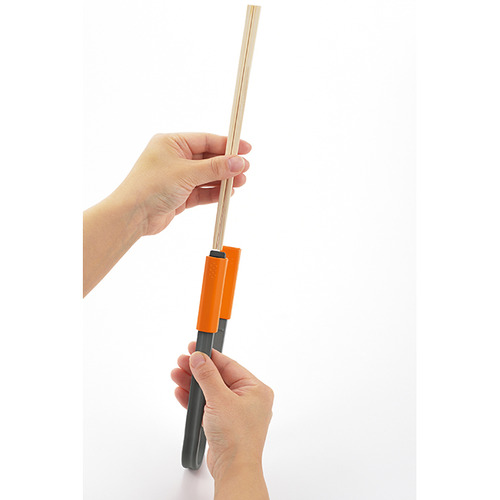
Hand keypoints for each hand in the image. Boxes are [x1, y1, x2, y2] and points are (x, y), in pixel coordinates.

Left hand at [112, 133, 250, 235]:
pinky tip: (228, 193)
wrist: (132, 215)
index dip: (227, 144)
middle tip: (245, 168)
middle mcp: (174, 158)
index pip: (205, 140)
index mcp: (171, 143)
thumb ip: (215, 168)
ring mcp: (177, 177)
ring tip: (241, 181)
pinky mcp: (179, 195)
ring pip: (206, 176)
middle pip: (208, 158)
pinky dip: (214, 192)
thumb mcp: (187, 173)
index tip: (246, 149)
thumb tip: (238, 162)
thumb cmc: (151, 187)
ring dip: (223, 179)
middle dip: (227, 164)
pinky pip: (201, 191)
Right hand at [171, 342, 273, 480]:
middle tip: (182, 362)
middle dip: (198, 370)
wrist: (233, 470)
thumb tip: (199, 358)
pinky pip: (209, 404)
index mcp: (256, 389)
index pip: (229, 365)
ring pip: (212, 391)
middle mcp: (249, 398)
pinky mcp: (225, 422)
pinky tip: (182, 392)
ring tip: (177, 375)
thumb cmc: (237, 438)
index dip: (210, 356)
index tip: (195, 348)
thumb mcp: (219, 399)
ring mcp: (236, 411)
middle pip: (219, 377)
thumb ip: (207, 376)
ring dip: (193, 384)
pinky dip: (195, 399)